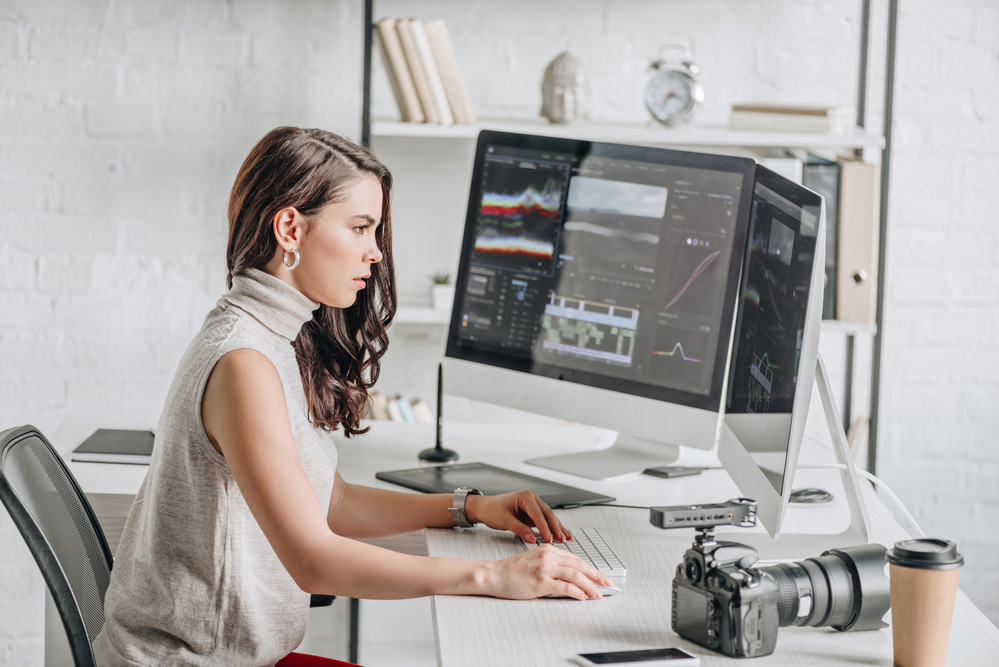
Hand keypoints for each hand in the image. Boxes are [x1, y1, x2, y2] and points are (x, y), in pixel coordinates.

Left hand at [465, 490, 571, 544]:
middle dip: (556, 528)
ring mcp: (533, 504)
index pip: (538, 514)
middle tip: (562, 540)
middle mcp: (532, 498)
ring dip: (557, 528)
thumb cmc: (491, 510)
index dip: (545, 528)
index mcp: (525, 496)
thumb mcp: (504, 521)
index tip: (549, 539)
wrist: (483, 507)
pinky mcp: (533, 512)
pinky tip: (560, 534)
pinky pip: (545, 520)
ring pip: (549, 517)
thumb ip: (519, 529)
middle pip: (548, 514)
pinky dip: (552, 528)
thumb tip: (532, 539)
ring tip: (567, 538)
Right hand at [480, 544, 611, 600]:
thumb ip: (552, 565)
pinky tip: (583, 597)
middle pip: (579, 565)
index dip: (591, 568)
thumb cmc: (511, 571)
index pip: (575, 558)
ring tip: (598, 594)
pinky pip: (565, 587)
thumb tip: (570, 578)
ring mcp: (544, 568)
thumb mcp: (534, 561)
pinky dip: (577, 593)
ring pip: (575, 576)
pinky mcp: (540, 581)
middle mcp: (548, 556)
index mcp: (547, 549)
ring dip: (590, 586)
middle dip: (596, 575)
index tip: (600, 576)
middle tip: (608, 583)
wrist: (494, 575)